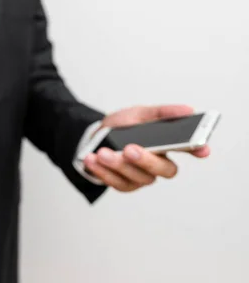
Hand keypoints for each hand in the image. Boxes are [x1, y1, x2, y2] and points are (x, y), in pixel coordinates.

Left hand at [83, 105, 209, 191]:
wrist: (94, 138)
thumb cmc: (121, 127)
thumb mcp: (138, 114)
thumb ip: (161, 113)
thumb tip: (187, 110)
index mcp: (166, 145)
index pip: (189, 149)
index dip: (197, 150)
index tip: (202, 148)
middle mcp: (158, 164)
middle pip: (164, 169)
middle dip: (146, 160)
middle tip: (129, 149)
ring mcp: (142, 177)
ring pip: (138, 178)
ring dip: (118, 164)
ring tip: (102, 152)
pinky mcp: (124, 185)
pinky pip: (117, 183)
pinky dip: (103, 171)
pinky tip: (92, 160)